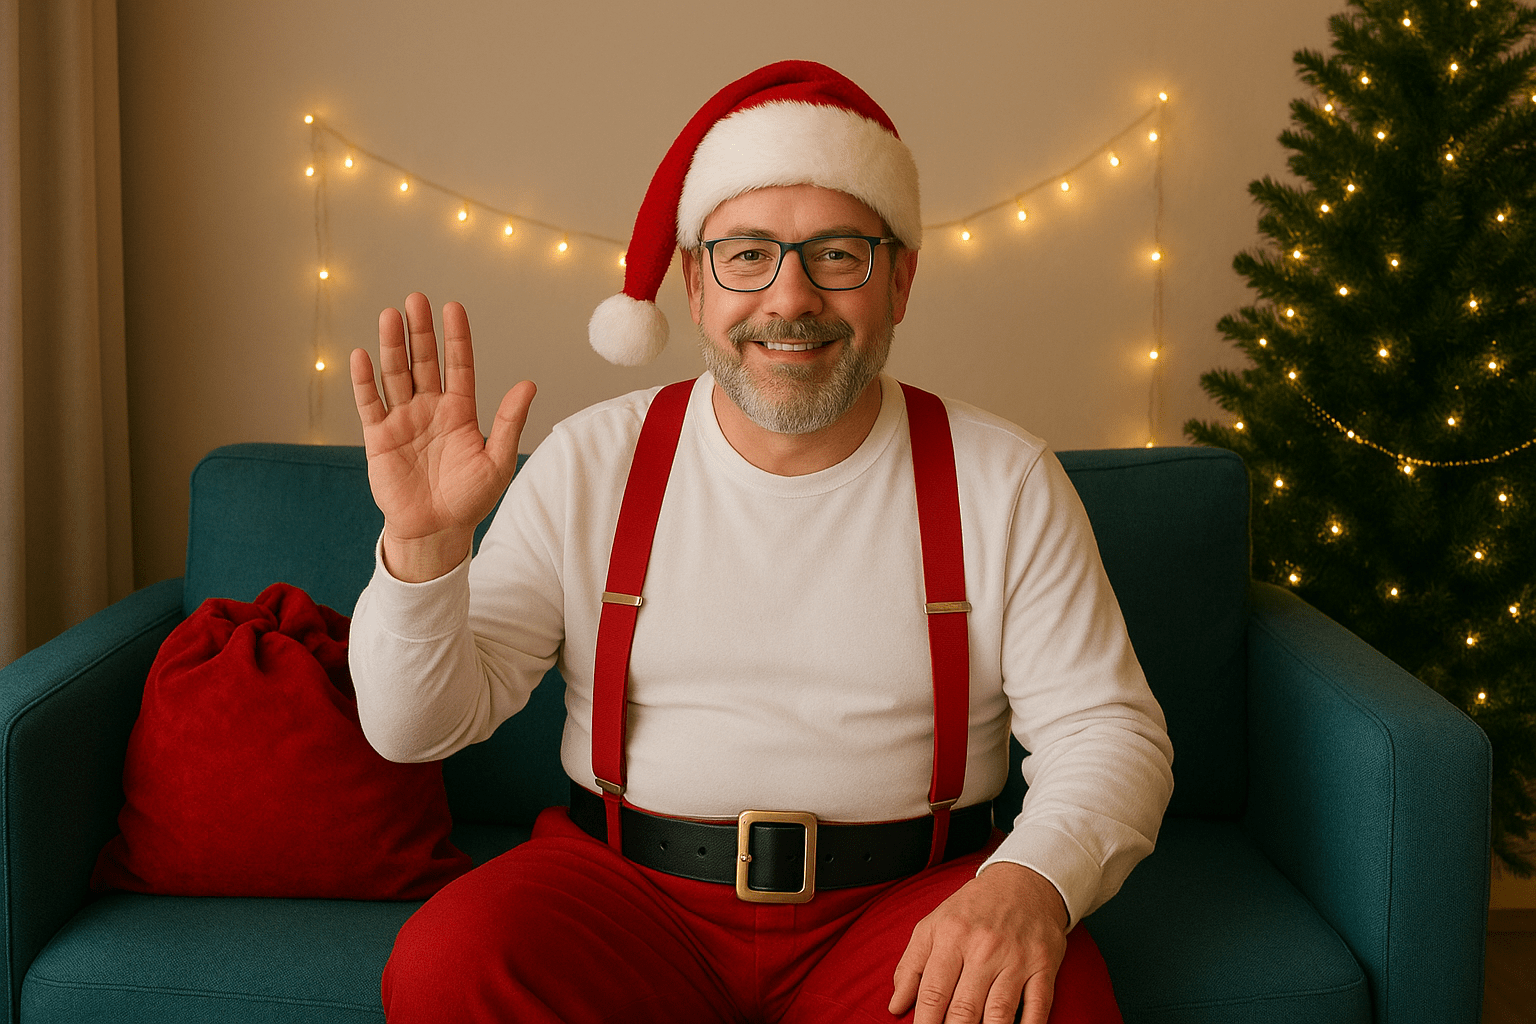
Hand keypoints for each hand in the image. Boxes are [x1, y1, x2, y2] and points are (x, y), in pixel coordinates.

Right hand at [350, 293, 535, 581]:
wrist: (436, 530)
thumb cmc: (469, 498)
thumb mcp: (497, 461)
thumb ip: (509, 422)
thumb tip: (529, 384)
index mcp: (460, 412)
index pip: (458, 366)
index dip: (455, 337)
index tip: (452, 307)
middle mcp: (430, 409)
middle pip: (424, 362)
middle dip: (420, 332)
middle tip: (416, 299)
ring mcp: (403, 420)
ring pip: (396, 375)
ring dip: (393, 346)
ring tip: (391, 315)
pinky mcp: (379, 437)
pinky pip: (370, 403)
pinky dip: (365, 381)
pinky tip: (363, 355)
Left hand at [889, 863, 1069, 1023]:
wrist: (1024, 881)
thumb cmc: (973, 909)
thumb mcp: (933, 925)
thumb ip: (911, 965)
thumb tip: (896, 1006)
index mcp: (951, 936)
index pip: (932, 993)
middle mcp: (984, 948)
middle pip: (964, 1009)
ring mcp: (1016, 958)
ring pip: (998, 1014)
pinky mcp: (1043, 966)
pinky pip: (1036, 1007)